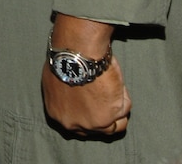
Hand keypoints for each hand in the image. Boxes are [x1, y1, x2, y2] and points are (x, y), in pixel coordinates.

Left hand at [42, 14, 130, 135]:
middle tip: (110, 96)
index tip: (98, 104)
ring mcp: (92, 124)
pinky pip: (125, 109)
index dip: (91, 114)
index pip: (79, 126)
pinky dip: (124, 96)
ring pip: (116, 124)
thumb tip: (78, 98)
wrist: (77, 51)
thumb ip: (66, 97)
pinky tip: (116, 82)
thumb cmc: (67, 59)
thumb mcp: (56, 82)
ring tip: (112, 86)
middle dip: (107, 115)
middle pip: (98, 129)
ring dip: (118, 106)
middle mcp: (73, 124)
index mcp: (57, 114)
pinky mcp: (108, 117)